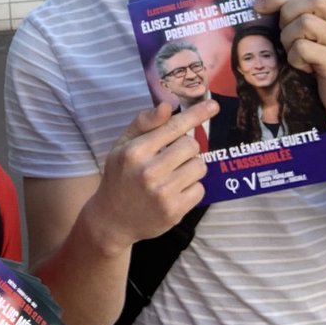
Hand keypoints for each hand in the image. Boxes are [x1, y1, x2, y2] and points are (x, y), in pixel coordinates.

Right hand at [87, 102, 207, 250]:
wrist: (112, 219)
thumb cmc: (120, 176)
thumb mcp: (122, 146)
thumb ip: (144, 124)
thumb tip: (167, 105)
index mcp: (135, 152)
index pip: (173, 127)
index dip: (195, 115)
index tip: (213, 105)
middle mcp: (149, 171)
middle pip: (191, 145)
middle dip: (186, 148)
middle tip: (172, 157)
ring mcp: (163, 193)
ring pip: (199, 166)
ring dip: (191, 167)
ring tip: (173, 174)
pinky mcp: (175, 211)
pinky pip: (200, 189)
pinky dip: (191, 188)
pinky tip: (175, 191)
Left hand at [256, 0, 325, 126]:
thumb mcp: (318, 41)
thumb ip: (301, 22)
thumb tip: (263, 9)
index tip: (260, 6)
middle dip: (287, 13)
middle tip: (284, 35)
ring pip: (305, 23)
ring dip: (289, 39)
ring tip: (296, 54)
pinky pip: (303, 49)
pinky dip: (295, 58)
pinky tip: (303, 68)